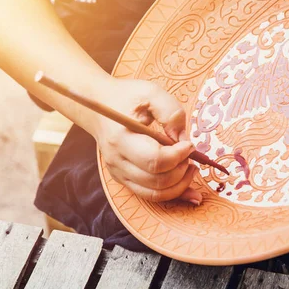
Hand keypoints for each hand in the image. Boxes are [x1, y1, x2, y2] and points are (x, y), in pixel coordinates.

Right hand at [93, 78, 202, 204]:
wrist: (98, 107)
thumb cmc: (126, 98)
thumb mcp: (151, 93)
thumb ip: (171, 113)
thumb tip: (183, 139)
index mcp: (121, 138)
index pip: (155, 159)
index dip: (178, 155)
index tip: (189, 144)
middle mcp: (117, 160)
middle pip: (157, 180)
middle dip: (181, 170)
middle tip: (190, 155)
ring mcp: (119, 173)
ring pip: (155, 194)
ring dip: (180, 185)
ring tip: (190, 167)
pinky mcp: (124, 179)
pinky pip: (150, 195)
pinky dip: (172, 193)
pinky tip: (188, 186)